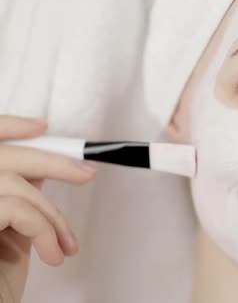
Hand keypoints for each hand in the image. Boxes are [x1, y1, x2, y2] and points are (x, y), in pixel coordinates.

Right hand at [0, 115, 95, 301]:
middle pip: (1, 155)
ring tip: (67, 245)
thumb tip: (40, 166)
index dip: (8, 125)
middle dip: (51, 160)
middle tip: (87, 175)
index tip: (42, 126)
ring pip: (12, 182)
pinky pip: (14, 208)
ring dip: (52, 214)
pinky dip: (44, 228)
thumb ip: (16, 195)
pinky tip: (54, 254)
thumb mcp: (11, 232)